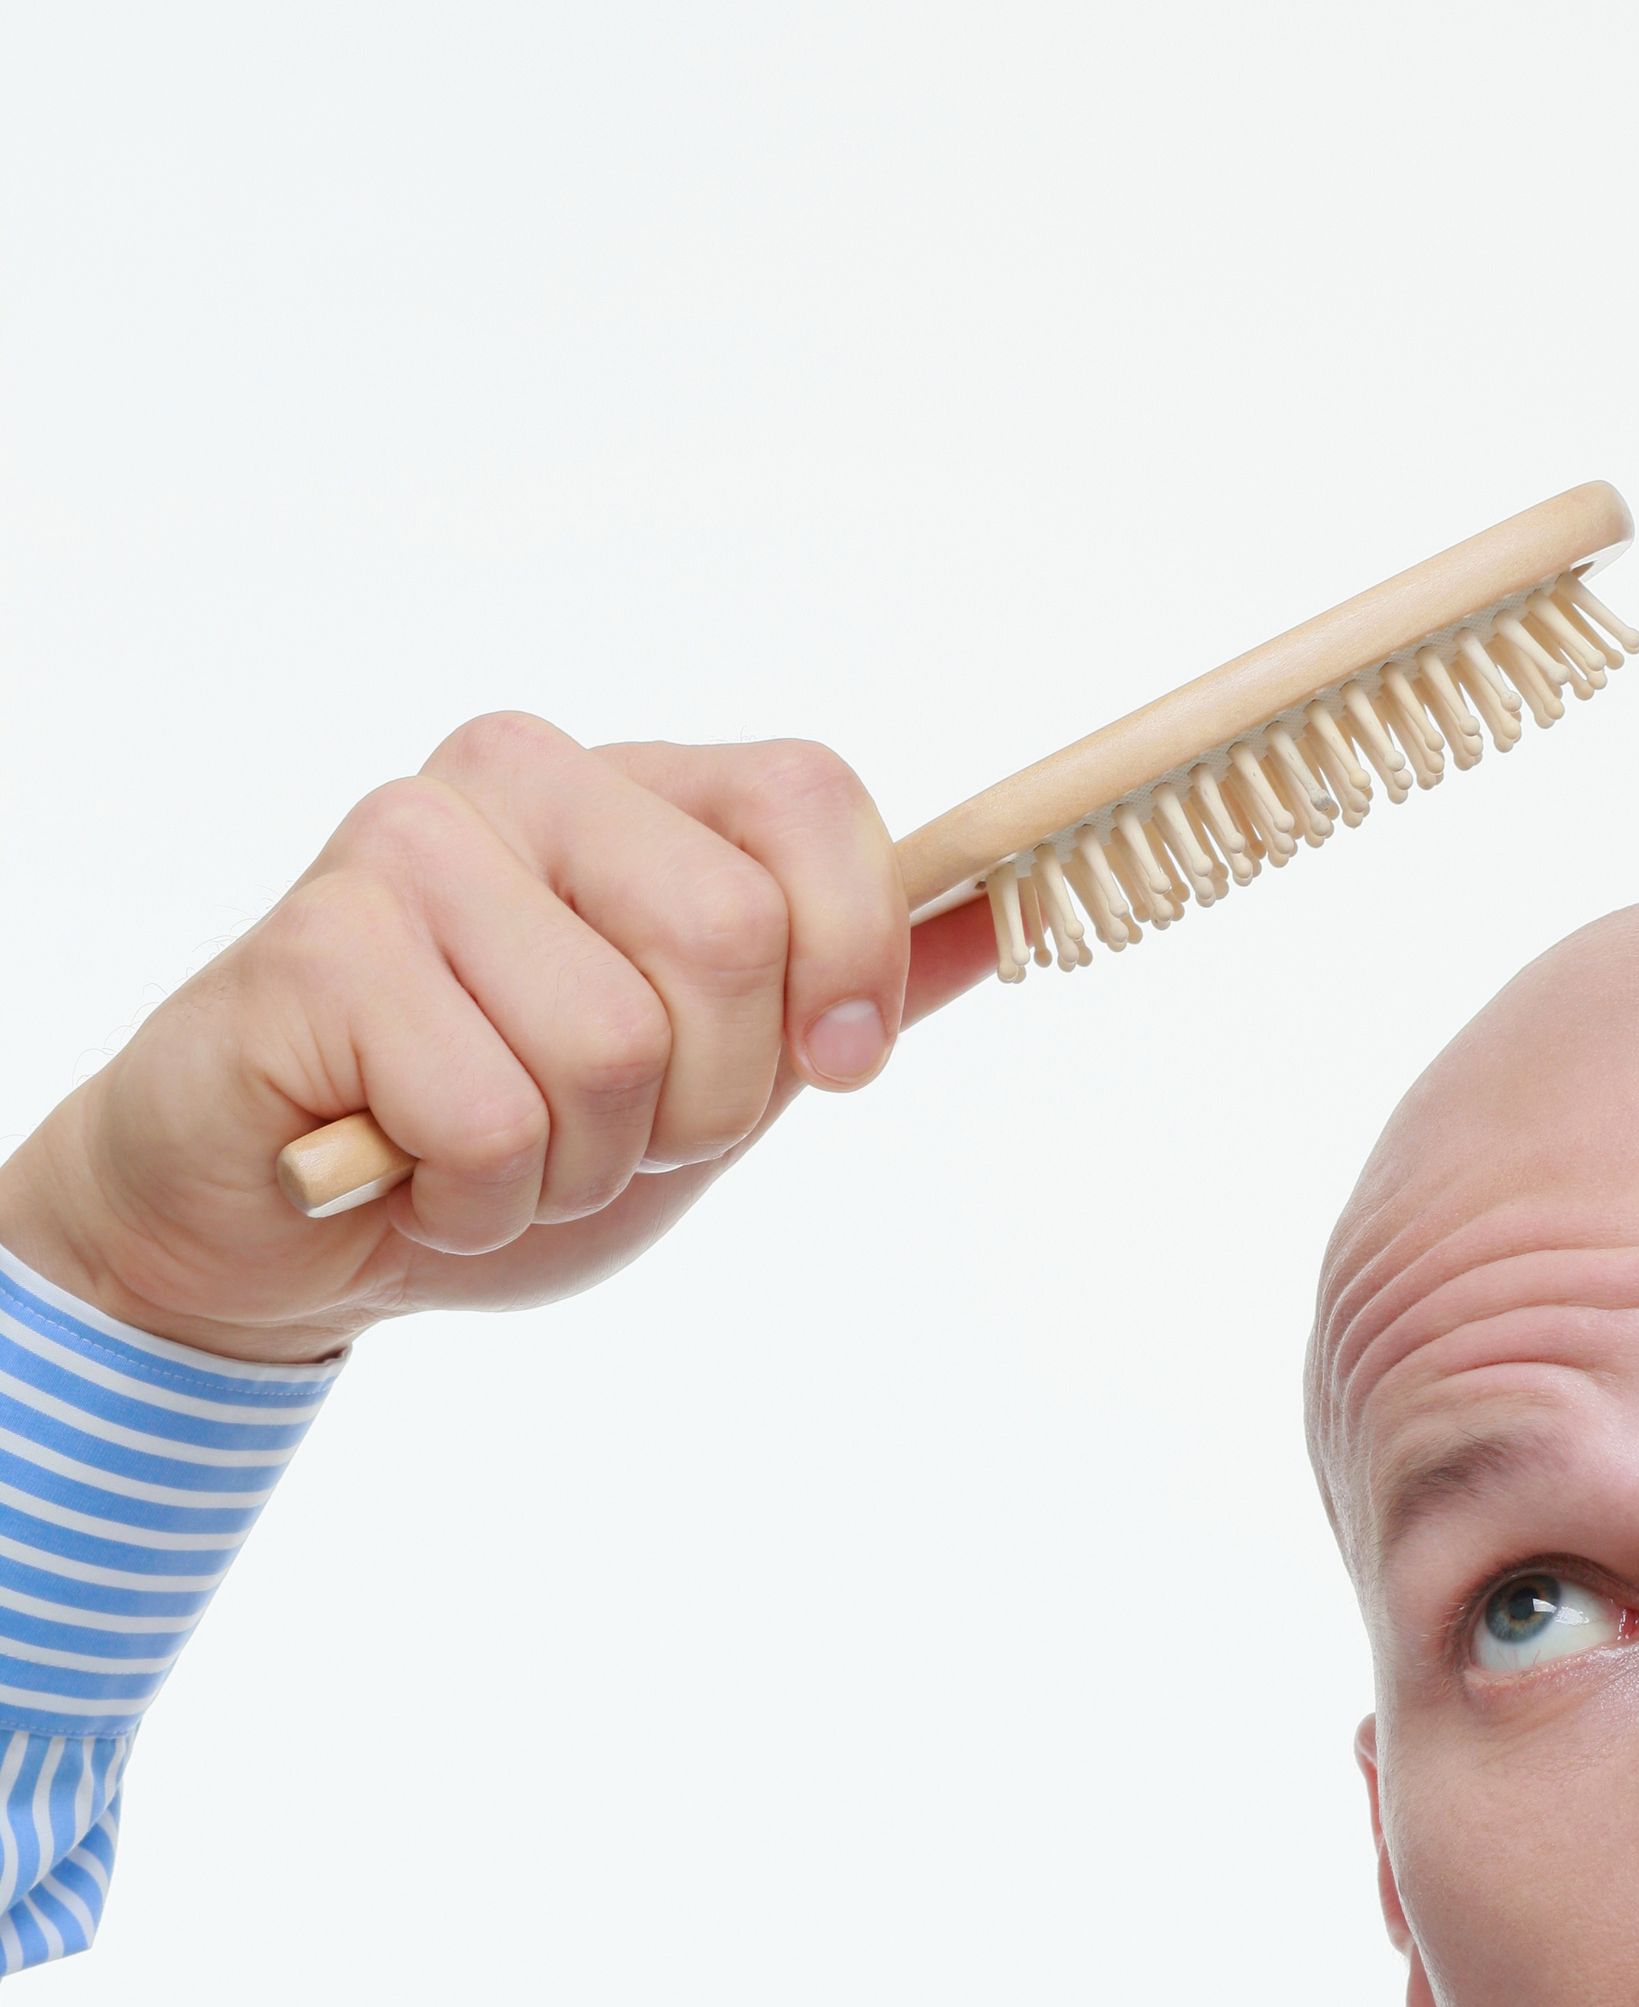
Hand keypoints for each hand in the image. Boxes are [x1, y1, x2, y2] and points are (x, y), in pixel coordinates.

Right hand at [0, 713, 998, 1363]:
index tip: (831, 1071)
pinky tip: (410, 1171)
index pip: (814, 802)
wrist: (271, 1229)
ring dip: (577, 1168)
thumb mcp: (708, 1085)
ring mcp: (410, 846)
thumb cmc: (491, 1143)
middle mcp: (523, 777)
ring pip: (614, 1047)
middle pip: (733, 942)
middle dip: (702, 1106)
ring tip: (493, 1152)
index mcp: (633, 792)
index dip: (856, 960)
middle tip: (603, 1135)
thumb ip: (840, 999)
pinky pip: (492, 1117)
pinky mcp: (318, 947)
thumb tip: (999, 914)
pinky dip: (476, 1200)